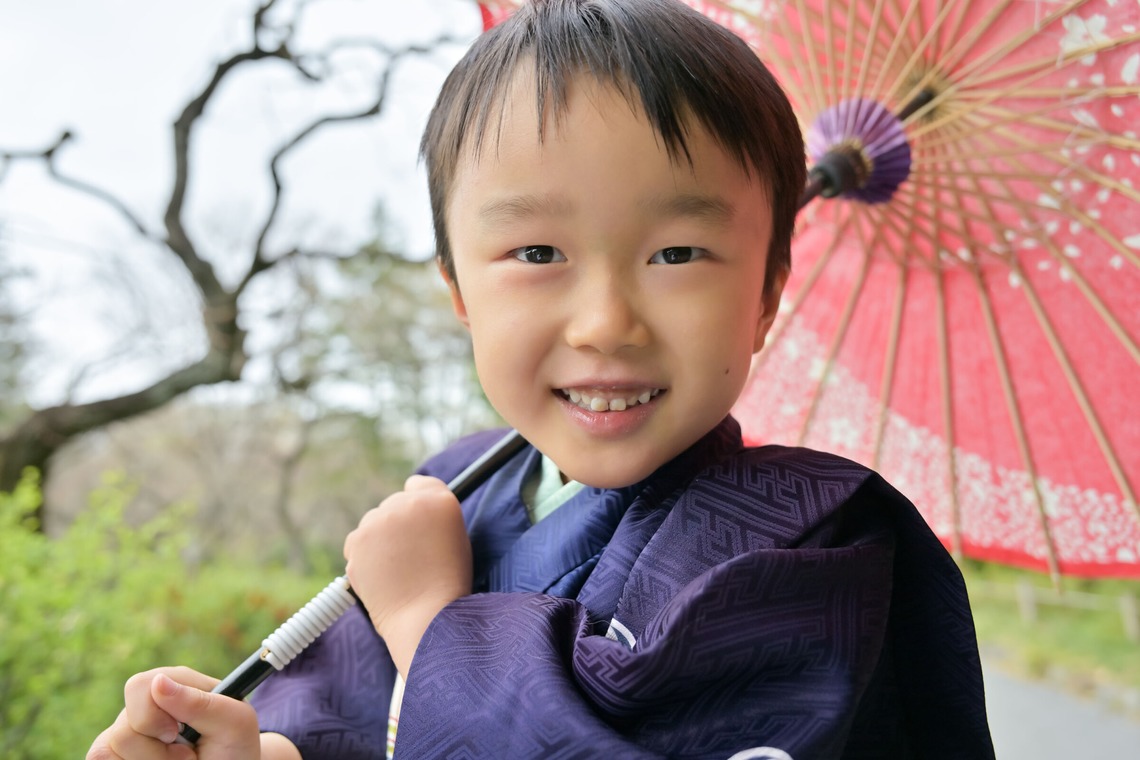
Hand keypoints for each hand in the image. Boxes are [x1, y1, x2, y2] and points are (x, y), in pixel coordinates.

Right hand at [86, 667, 258, 759]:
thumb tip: (158, 682)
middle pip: (122, 728)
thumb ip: (202, 702)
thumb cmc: (235, 748)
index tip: (176, 734)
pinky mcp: (118, 755)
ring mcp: (130, 731)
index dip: (153, 717)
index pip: (139, 686)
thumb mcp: (234, 725)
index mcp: (176, 683)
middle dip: (155, 751)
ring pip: (106, 751)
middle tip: (187, 755)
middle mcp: (147, 705)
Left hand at [343, 475, 472, 675]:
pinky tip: (382, 577)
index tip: (419, 527)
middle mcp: (408, 502)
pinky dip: (364, 556)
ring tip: (397, 571)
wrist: (429, 618)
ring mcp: (380, 519)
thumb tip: (407, 516)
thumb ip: (432, 518)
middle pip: (395, 504)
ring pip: (374, 522)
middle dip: (398, 526)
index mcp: (441, 500)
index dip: (417, 508)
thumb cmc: (448, 586)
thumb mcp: (455, 540)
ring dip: (380, 540)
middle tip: (410, 558)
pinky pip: (357, 541)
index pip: (419, 486)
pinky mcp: (357, 539)